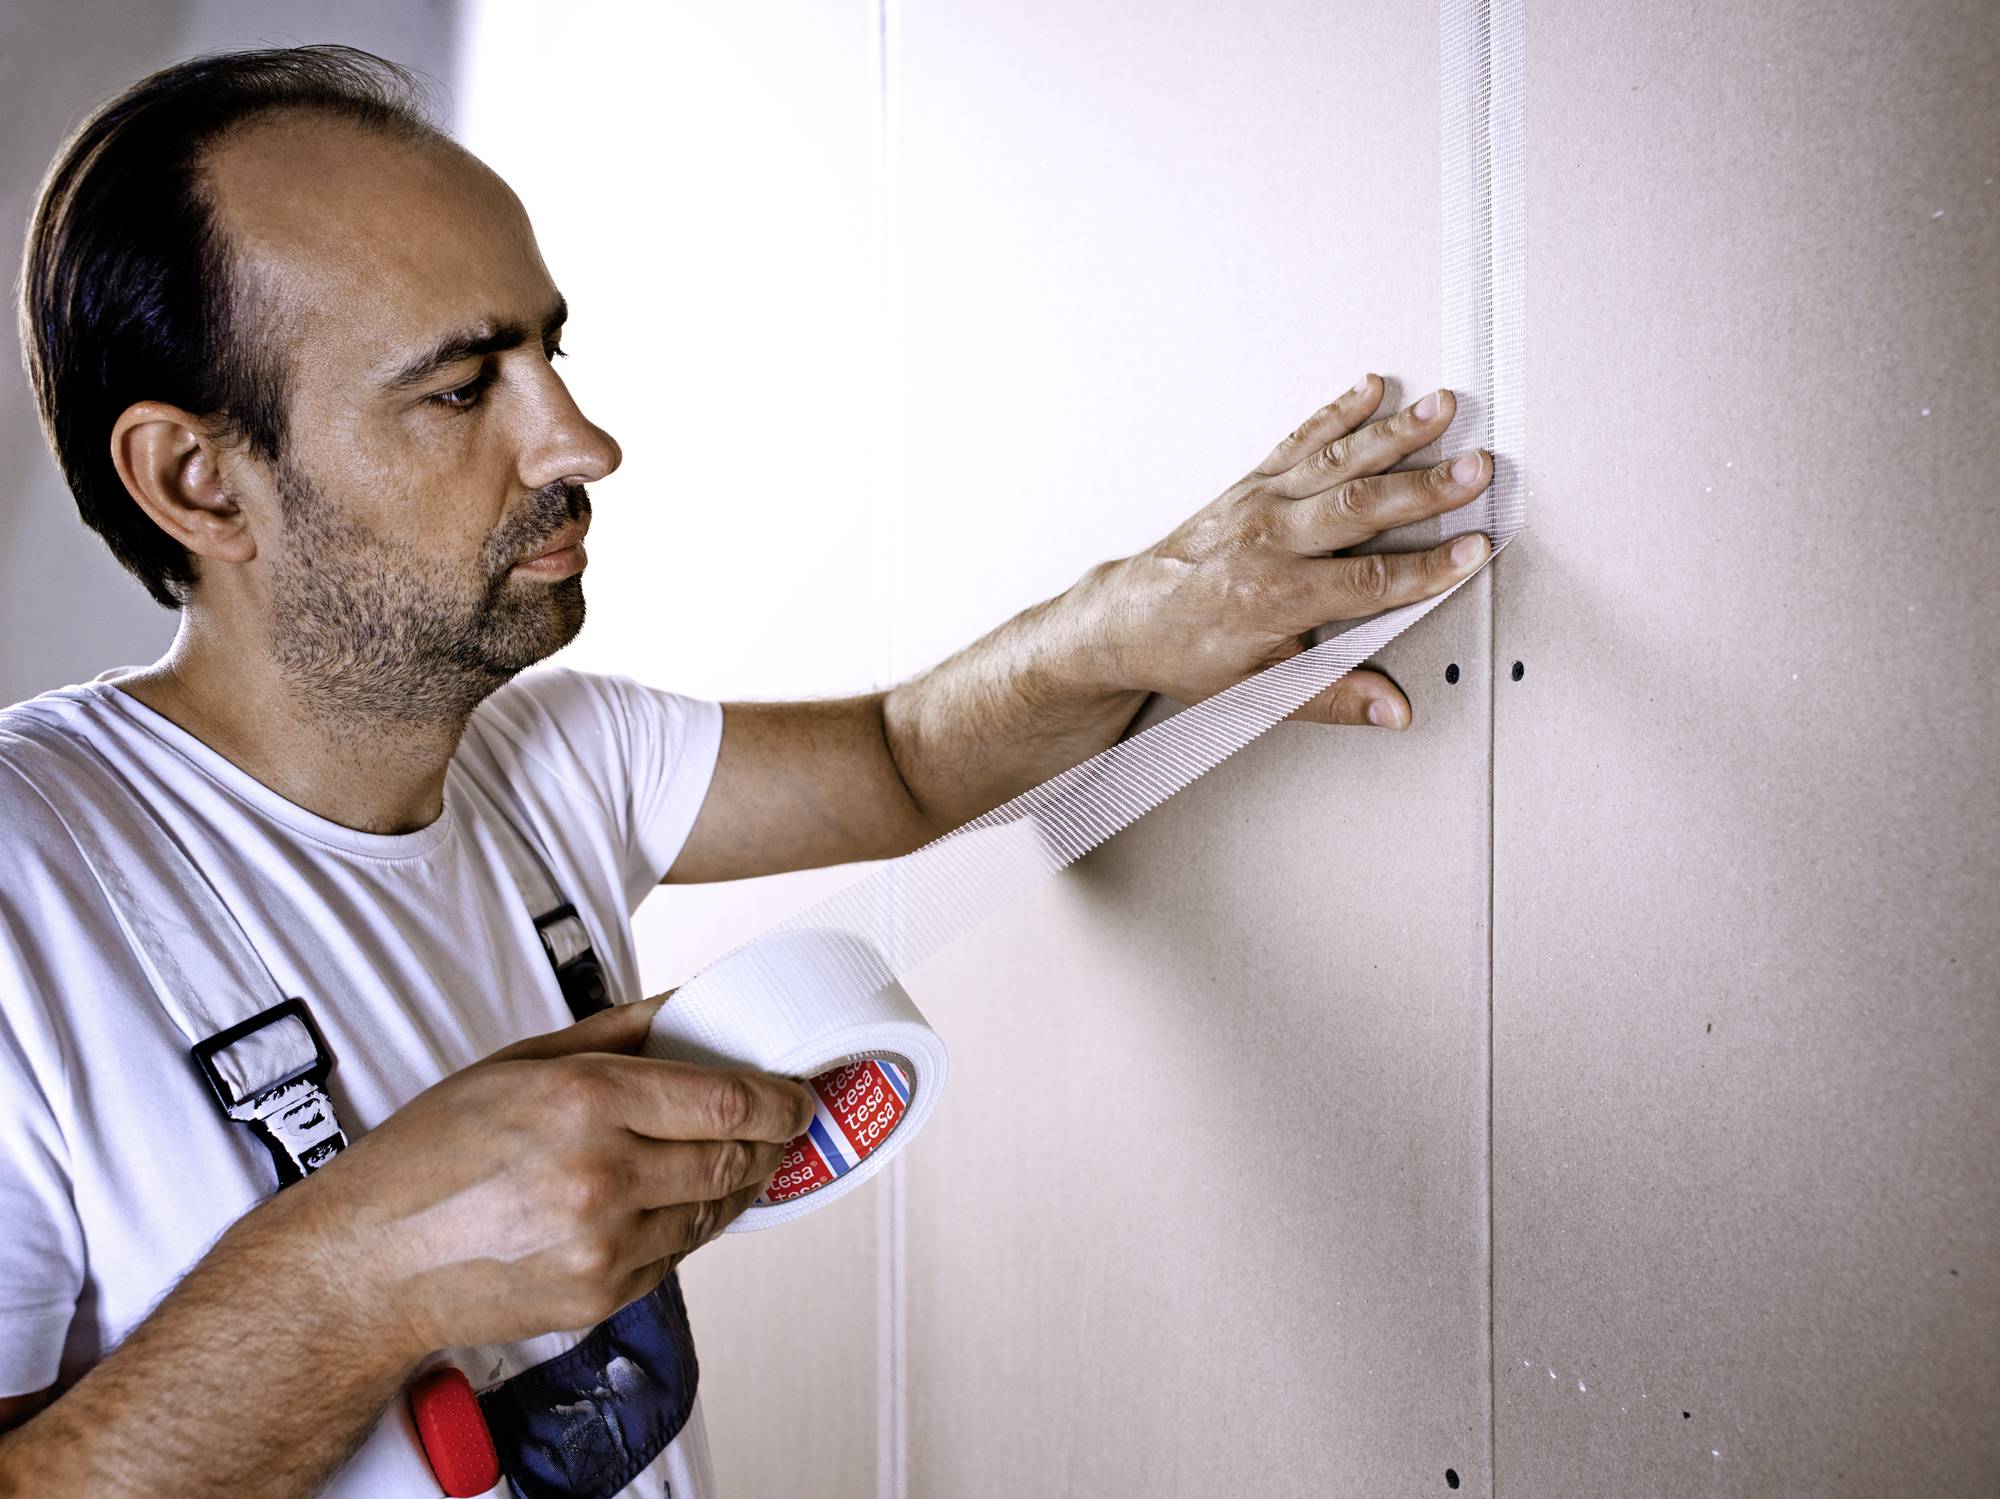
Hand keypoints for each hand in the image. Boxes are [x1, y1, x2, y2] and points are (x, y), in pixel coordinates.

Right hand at [281, 995, 814, 1357]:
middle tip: (788, 1123)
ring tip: (747, 1159)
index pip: (729, 1101)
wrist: (370, 1263)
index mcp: (587, 1101)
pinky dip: (692, 1223)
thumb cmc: (431, 1155)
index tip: (798, 1093)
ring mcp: (605, 1244)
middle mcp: (604, 1174)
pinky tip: (684, 1200)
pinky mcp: (602, 1295)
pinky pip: (678, 1254)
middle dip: (776, 1140)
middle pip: (735, 1157)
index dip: (781, 1098)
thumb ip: (618, 1032)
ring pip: (714, 1209)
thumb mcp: (520, 1062)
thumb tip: (688, 1005)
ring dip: (741, 1183)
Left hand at [1085, 377, 1491, 727]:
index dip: (1427, 568)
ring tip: (1444, 410)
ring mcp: (1259, 504)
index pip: (1368, 581)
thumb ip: (1335, 697)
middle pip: (1360, 507)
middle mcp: (1268, 540)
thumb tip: (1394, 711)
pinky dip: (1339, 412)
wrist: (1126, 620)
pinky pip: (1301, 441)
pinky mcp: (1251, 483)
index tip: (1473, 551)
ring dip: (1395, 434)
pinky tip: (1373, 388)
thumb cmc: (1189, 652)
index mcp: (1274, 597)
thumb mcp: (1259, 691)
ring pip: (1337, 462)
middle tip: (1477, 468)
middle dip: (1426, 486)